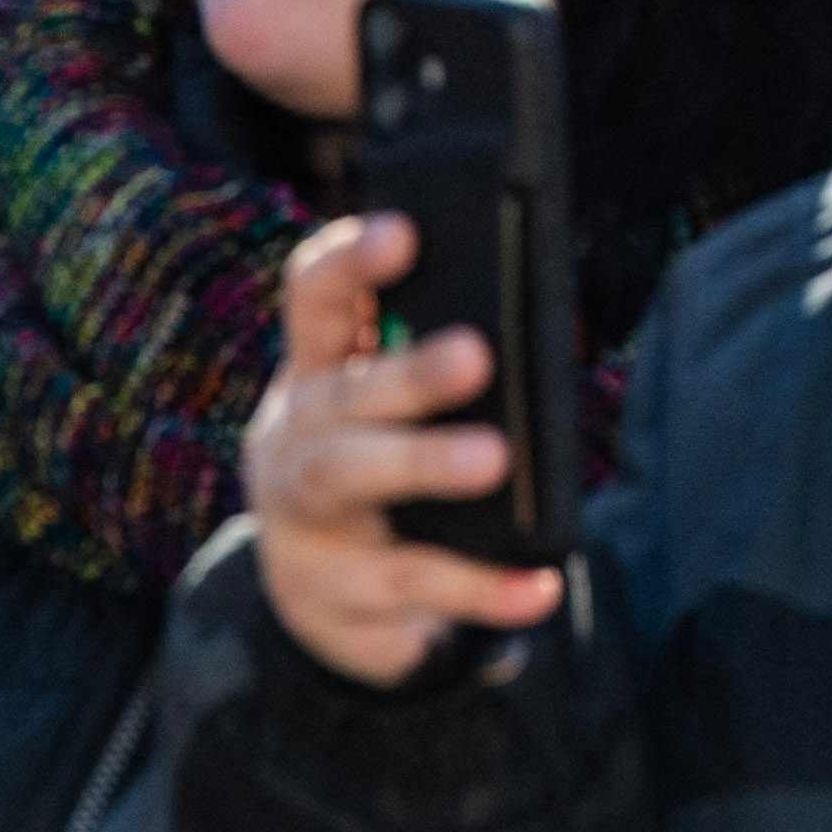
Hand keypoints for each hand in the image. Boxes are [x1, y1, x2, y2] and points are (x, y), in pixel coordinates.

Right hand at [248, 211, 564, 689]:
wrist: (321, 596)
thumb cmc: (379, 464)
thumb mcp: (387, 412)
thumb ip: (433, 364)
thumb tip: (530, 328)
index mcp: (317, 372)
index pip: (316, 299)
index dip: (350, 262)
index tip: (403, 232)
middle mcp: (294, 440)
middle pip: (338, 398)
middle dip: (407, 374)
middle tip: (476, 354)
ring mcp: (300, 524)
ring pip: (349, 484)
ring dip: (424, 465)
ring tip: (495, 458)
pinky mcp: (329, 599)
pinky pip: (406, 588)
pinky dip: (481, 588)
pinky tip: (538, 586)